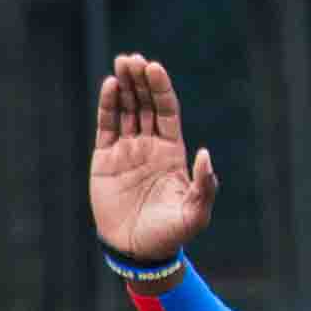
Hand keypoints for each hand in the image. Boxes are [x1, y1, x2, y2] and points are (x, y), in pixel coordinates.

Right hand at [87, 54, 220, 265]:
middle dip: (141, 80)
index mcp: (172, 151)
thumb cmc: (170, 234)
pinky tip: (110, 86)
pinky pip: (107, 126)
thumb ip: (205, 185)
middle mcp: (150, 145)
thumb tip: (205, 153)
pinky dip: (108, 106)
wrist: (137, 251)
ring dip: (125, 85)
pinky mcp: (105, 160)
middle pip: (146, 103)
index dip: (161, 89)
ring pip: (126, 109)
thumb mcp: (195, 214)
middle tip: (134, 58)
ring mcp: (126, 150)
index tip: (155, 68)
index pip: (166, 111)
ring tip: (122, 63)